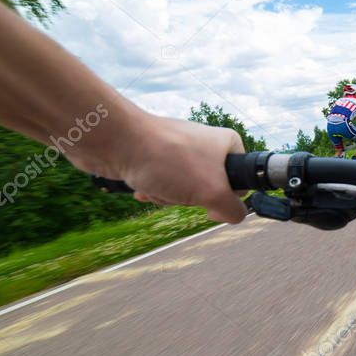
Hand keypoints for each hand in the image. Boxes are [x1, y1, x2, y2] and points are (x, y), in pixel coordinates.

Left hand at [85, 113, 247, 223]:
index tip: (209, 196)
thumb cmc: (168, 161)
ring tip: (157, 185)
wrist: (115, 140)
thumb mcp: (213, 192)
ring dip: (169, 196)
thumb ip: (232, 209)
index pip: (240, 182)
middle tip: (180, 189)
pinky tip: (142, 187)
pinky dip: (154, 189)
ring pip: (184, 189)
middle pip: (209, 189)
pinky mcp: (156, 155)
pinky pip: (163, 182)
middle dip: (190, 198)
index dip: (226, 197)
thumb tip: (233, 215)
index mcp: (226, 144)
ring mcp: (179, 150)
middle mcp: (205, 144)